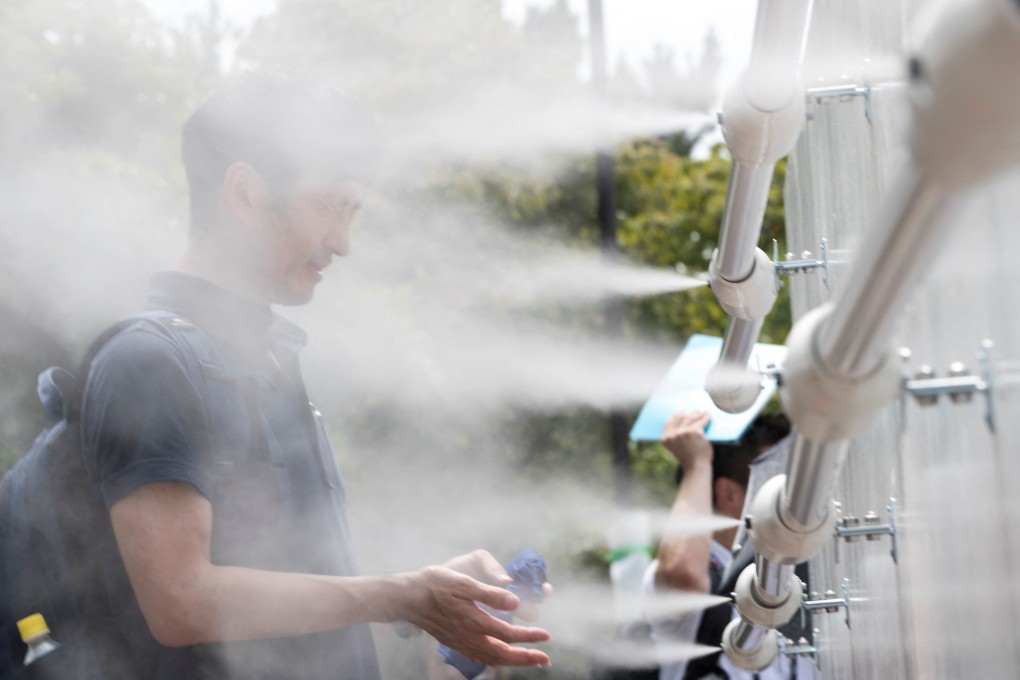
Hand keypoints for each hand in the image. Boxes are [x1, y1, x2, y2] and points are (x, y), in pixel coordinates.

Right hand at [406, 551, 550, 667]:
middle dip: (525, 658)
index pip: (508, 634)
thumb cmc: (434, 585)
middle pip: (502, 655)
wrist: (406, 597)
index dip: (529, 636)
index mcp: (474, 622)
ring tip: (530, 661)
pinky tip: (500, 656)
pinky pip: (479, 657)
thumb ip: (490, 594)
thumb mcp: (463, 582)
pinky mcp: (454, 642)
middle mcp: (468, 637)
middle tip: (544, 660)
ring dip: (513, 660)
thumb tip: (515, 602)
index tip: (546, 636)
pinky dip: (495, 659)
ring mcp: (460, 642)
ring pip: (491, 658)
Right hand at [661, 410, 712, 470]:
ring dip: (698, 414)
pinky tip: (708, 416)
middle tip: (696, 411)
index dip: (676, 416)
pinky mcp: (695, 431)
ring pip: (691, 418)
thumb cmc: (688, 458)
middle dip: (689, 414)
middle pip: (681, 418)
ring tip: (703, 412)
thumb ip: (676, 436)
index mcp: (665, 438)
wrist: (696, 467)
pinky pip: (701, 421)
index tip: (681, 412)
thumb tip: (683, 419)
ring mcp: (683, 432)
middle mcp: (673, 434)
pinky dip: (706, 418)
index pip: (669, 422)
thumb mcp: (677, 447)